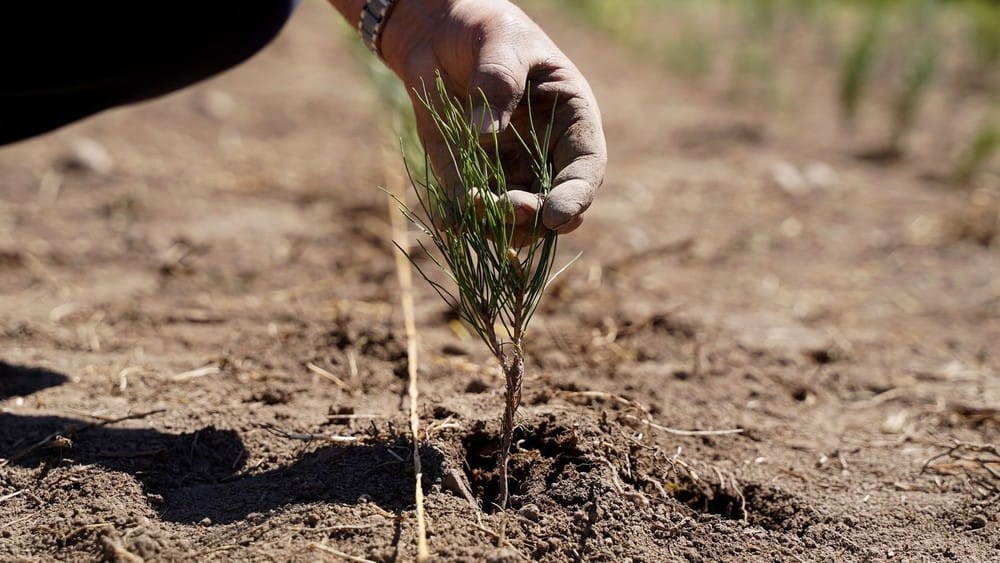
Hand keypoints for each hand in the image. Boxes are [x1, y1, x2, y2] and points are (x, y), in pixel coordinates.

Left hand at [379, 0, 606, 238]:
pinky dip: (459, 220)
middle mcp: (544, 156)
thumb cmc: (489, 30)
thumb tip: (484, 132)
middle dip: (534, 216)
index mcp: (570, 123)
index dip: (576, 198)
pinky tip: (445, 219)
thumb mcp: (502, 44)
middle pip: (551, 206)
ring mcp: (507, 169)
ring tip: (472, 202)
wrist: (443, 31)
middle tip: (510, 205)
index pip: (585, 171)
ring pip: (512, 218)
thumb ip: (499, 82)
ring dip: (497, 223)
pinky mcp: (468, 174)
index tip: (558, 216)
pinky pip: (469, 210)